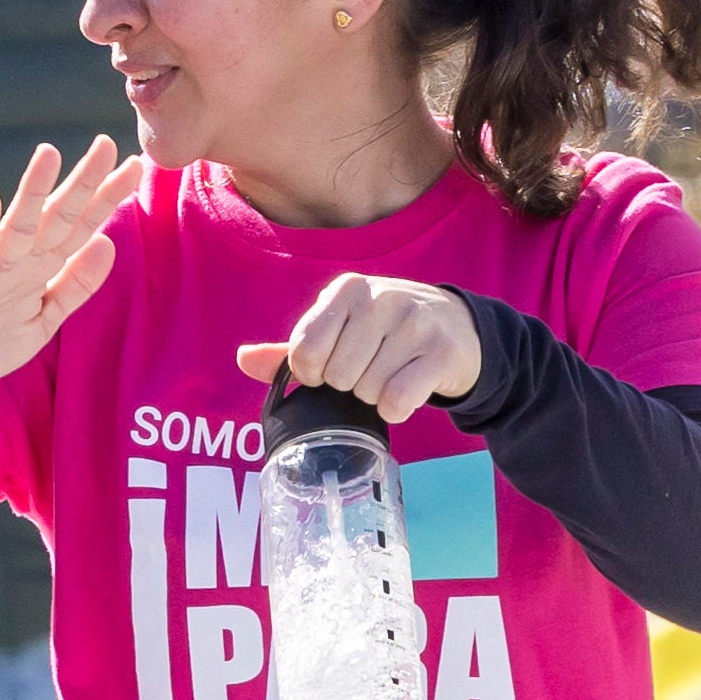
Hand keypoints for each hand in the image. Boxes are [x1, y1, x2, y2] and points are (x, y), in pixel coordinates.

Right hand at [0, 136, 139, 398]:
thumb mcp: (45, 318)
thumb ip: (76, 285)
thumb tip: (108, 242)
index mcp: (41, 266)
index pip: (81, 226)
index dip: (107, 199)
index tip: (135, 166)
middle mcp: (17, 261)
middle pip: (55, 217)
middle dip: (81, 184)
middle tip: (104, 144)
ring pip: (15, 228)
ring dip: (31, 192)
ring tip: (49, 154)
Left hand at [243, 272, 479, 426]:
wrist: (457, 326)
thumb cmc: (384, 332)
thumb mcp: (340, 330)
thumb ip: (292, 350)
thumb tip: (244, 359)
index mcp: (347, 290)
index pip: (304, 350)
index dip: (312, 372)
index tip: (330, 366)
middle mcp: (381, 299)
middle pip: (336, 376)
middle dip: (348, 385)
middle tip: (370, 368)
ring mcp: (415, 323)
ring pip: (366, 391)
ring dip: (374, 395)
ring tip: (392, 372)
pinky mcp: (441, 352)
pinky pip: (397, 401)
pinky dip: (396, 408)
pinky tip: (407, 388)